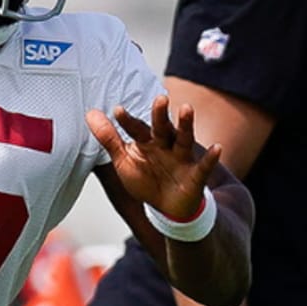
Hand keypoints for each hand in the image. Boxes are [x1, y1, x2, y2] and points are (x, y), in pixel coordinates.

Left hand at [87, 95, 222, 220]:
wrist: (169, 207)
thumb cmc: (146, 179)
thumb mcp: (124, 160)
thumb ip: (109, 138)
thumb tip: (90, 113)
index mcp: (146, 142)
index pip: (136, 129)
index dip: (127, 121)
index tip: (117, 110)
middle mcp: (165, 145)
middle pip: (162, 128)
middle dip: (160, 114)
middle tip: (160, 99)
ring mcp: (182, 158)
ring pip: (184, 139)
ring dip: (185, 124)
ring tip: (186, 108)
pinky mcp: (196, 174)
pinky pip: (204, 165)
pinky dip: (211, 157)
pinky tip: (216, 148)